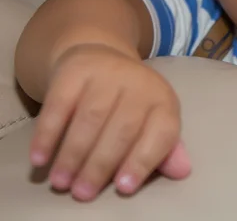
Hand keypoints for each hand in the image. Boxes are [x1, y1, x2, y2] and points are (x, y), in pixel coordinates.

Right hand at [30, 44, 190, 200]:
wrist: (101, 55)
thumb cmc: (128, 102)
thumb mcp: (151, 120)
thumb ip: (164, 149)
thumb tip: (182, 170)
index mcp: (163, 100)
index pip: (161, 131)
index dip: (143, 160)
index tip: (123, 188)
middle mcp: (139, 82)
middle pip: (123, 128)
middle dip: (101, 165)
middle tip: (82, 194)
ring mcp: (108, 72)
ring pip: (91, 117)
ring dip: (74, 154)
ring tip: (61, 183)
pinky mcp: (76, 69)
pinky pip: (60, 103)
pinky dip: (48, 133)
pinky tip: (40, 158)